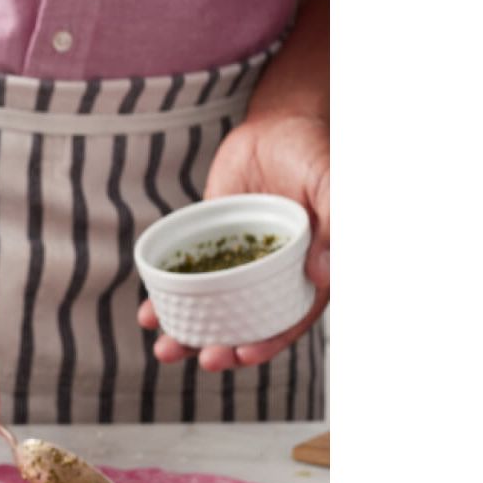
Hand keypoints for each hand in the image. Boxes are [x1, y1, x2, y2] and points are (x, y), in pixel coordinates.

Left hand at [139, 112, 329, 370]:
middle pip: (248, 325)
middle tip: (203, 358)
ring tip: (165, 350)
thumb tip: (323, 276)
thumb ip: (335, 224)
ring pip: (215, 310)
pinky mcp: (210, 247)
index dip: (269, 342)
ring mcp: (239, 265)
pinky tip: (148, 314)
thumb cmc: (312, 151)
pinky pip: (189, 278)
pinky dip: (169, 297)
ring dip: (191, 334)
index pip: (289, 319)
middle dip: (225, 348)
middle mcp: (273, 276)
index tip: (244, 353)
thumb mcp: (329, 181)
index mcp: (308, 272)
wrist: (275, 124)